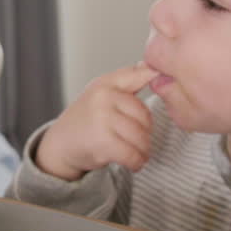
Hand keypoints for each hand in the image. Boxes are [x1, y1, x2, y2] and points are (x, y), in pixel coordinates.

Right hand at [35, 63, 157, 180]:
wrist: (59, 145)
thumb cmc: (85, 120)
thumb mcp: (101, 93)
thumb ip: (127, 81)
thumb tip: (152, 68)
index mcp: (106, 83)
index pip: (139, 75)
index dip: (154, 75)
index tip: (171, 81)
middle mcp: (103, 97)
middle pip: (145, 116)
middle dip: (146, 133)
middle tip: (137, 141)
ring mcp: (102, 118)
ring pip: (141, 137)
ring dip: (144, 151)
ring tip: (137, 153)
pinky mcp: (102, 142)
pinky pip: (133, 154)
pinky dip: (137, 162)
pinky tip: (134, 163)